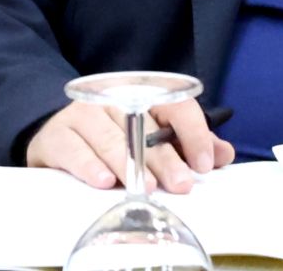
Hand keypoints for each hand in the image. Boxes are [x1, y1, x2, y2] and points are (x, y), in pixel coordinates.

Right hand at [26, 99, 235, 192]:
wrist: (58, 136)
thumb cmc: (114, 137)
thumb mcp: (153, 136)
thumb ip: (189, 143)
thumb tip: (224, 154)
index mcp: (144, 95)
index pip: (176, 105)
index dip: (194, 133)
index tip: (204, 163)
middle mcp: (114, 99)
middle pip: (145, 127)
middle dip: (166, 158)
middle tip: (181, 184)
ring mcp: (84, 115)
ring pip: (111, 139)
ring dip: (131, 164)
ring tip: (147, 186)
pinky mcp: (58, 135)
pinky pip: (75, 150)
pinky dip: (90, 166)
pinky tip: (104, 181)